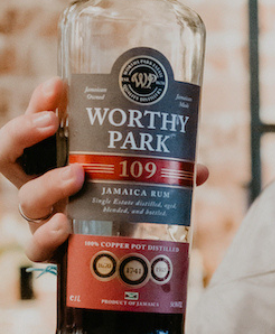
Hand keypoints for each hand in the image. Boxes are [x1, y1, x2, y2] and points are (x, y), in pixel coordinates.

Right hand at [0, 78, 208, 261]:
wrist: (111, 248)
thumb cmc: (118, 198)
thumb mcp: (138, 175)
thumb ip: (164, 169)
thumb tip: (197, 171)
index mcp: (58, 155)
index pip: (37, 122)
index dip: (40, 103)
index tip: (57, 85)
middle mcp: (41, 181)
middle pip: (9, 154)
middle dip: (23, 132)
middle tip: (51, 122)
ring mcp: (43, 215)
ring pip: (26, 198)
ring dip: (48, 184)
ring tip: (78, 174)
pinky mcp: (50, 247)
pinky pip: (36, 246)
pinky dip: (48, 236)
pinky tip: (65, 225)